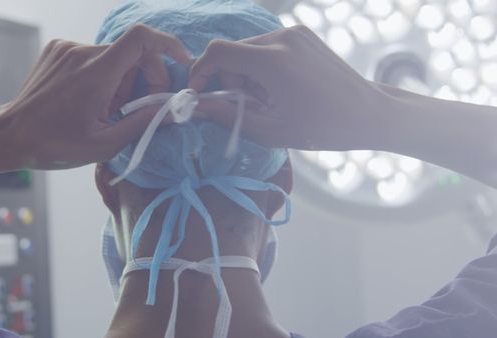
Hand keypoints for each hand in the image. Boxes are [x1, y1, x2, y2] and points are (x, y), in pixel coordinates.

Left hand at [0, 24, 191, 169]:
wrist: (9, 136)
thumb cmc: (54, 145)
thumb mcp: (104, 144)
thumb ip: (143, 123)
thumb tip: (173, 110)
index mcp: (96, 73)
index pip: (141, 38)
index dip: (167, 45)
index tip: (180, 62)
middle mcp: (82, 52)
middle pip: (132, 52)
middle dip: (144, 77)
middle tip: (137, 108)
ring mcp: (67, 48)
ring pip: (113, 57)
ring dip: (121, 81)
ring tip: (107, 110)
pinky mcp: (58, 50)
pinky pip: (94, 57)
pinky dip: (102, 76)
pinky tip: (89, 100)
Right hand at [189, 25, 387, 150]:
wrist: (369, 113)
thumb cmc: (322, 128)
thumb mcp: (269, 130)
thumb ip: (227, 115)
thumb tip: (196, 106)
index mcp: (273, 60)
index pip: (218, 52)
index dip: (201, 71)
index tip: (200, 93)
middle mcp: (282, 37)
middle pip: (232, 52)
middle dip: (229, 80)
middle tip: (246, 107)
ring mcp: (295, 33)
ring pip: (249, 50)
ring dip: (246, 75)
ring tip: (267, 101)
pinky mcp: (303, 34)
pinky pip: (267, 47)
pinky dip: (262, 67)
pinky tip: (280, 89)